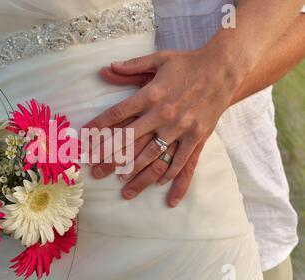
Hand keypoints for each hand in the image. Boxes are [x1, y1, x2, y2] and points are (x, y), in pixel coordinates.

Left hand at [85, 48, 242, 203]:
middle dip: (109, 158)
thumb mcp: (158, 59)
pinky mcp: (198, 136)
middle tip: (95, 173)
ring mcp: (181, 128)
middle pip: (129, 141)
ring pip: (154, 158)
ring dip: (137, 175)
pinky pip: (183, 162)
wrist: (224, 67)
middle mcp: (163, 114)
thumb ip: (132, 67)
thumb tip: (106, 68)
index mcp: (150, 94)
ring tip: (123, 188)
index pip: (117, 114)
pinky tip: (163, 190)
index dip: (98, 128)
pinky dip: (173, 178)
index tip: (85, 141)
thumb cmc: (188, 63)